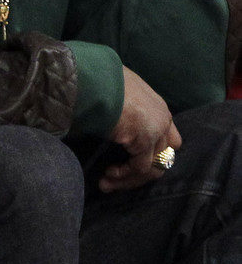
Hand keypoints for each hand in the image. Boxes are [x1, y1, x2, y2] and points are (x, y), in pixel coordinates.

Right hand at [100, 66, 180, 192]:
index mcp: (158, 106)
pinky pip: (140, 168)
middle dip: (142, 172)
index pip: (168, 138)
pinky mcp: (145, 141)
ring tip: (107, 182)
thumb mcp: (118, 92)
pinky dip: (124, 175)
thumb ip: (123, 107)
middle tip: (117, 177)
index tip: (127, 161)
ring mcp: (157, 130)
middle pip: (165, 156)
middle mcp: (163, 119)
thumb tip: (112, 121)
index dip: (151, 153)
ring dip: (130, 178)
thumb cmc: (99, 82)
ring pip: (154, 166)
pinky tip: (107, 175)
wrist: (95, 81)